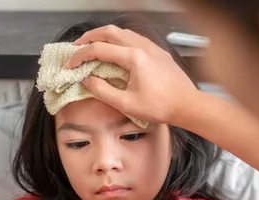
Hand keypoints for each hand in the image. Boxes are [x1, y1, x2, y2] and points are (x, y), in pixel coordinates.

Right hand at [66, 24, 198, 124]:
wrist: (188, 106)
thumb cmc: (161, 107)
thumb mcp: (127, 104)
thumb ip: (102, 91)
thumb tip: (86, 80)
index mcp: (134, 57)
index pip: (99, 49)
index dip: (80, 56)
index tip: (70, 65)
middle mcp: (143, 47)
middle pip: (109, 32)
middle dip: (89, 38)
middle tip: (77, 47)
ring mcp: (152, 48)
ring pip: (123, 33)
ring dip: (105, 37)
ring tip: (94, 47)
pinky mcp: (159, 53)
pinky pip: (135, 39)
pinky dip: (120, 41)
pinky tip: (116, 51)